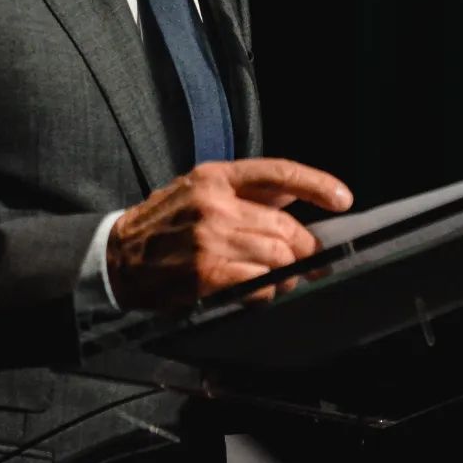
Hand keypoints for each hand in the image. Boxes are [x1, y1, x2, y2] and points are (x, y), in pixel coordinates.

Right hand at [105, 158, 352, 311]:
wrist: (119, 256)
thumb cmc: (165, 222)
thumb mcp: (200, 190)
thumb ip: (247, 191)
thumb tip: (297, 195)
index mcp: (216, 176)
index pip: (277, 172)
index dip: (316, 184)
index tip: (343, 198)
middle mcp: (215, 202)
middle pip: (285, 225)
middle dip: (306, 248)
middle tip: (314, 261)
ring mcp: (210, 238)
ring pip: (277, 256)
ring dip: (288, 273)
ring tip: (285, 278)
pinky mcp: (207, 273)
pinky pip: (259, 284)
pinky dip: (268, 290)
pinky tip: (261, 290)